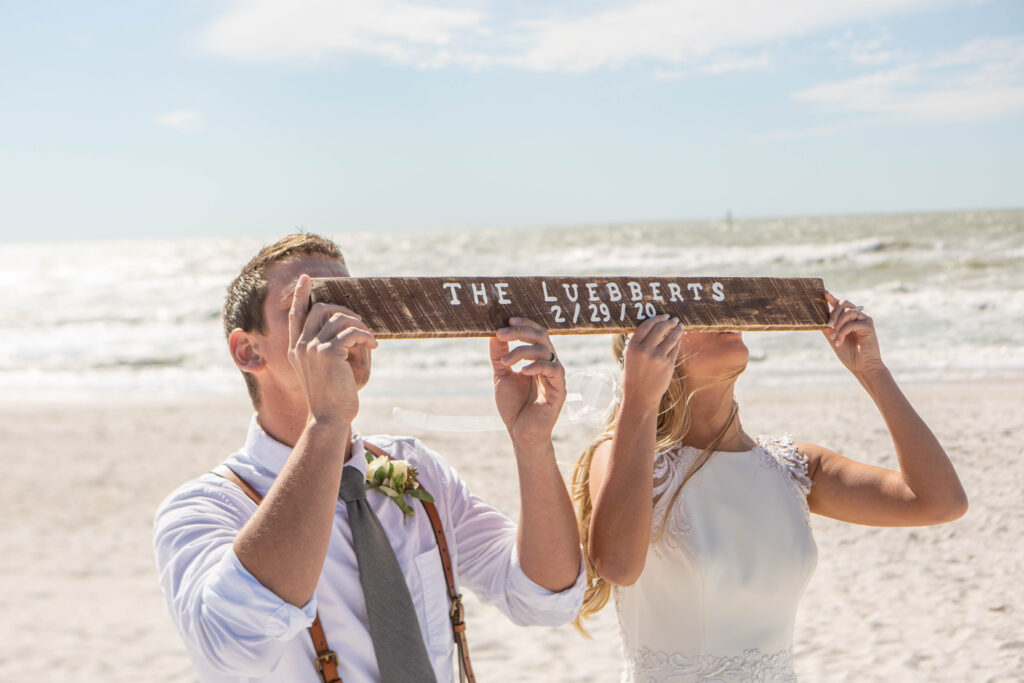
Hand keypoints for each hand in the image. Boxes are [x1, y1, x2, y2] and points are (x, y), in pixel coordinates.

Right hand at [288, 274, 377, 422]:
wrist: (330, 418)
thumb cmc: (334, 396)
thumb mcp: (329, 368)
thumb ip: (332, 346)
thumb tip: (350, 324)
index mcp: (296, 349)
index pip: (296, 315)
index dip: (301, 295)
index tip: (306, 278)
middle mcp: (300, 346)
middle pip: (321, 309)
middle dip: (345, 311)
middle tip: (361, 325)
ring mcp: (311, 348)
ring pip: (339, 318)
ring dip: (360, 325)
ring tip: (369, 339)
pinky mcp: (327, 353)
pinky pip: (351, 332)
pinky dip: (366, 335)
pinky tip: (373, 345)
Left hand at [490, 318, 565, 448]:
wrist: (520, 433)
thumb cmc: (513, 406)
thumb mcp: (502, 376)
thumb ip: (499, 356)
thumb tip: (492, 334)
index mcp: (537, 359)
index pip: (536, 333)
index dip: (524, 324)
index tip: (507, 320)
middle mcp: (549, 364)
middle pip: (542, 336)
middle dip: (521, 332)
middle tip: (502, 333)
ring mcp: (555, 376)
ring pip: (546, 351)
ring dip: (523, 351)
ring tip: (505, 361)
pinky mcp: (559, 390)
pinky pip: (552, 370)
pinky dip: (537, 366)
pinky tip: (522, 371)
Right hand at [621, 314, 683, 407]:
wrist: (640, 396)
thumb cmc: (634, 376)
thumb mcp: (631, 357)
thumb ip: (639, 343)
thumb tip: (653, 327)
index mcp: (632, 347)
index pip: (646, 325)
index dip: (657, 318)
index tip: (664, 316)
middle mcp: (644, 350)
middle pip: (660, 328)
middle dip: (669, 322)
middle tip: (673, 319)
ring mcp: (657, 357)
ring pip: (671, 337)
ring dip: (677, 329)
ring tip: (680, 326)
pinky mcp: (668, 364)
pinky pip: (675, 348)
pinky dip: (677, 342)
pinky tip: (678, 339)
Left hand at [823, 291, 883, 375]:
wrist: (862, 366)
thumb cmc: (849, 353)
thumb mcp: (834, 339)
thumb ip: (827, 328)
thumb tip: (817, 318)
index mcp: (848, 318)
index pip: (840, 304)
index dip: (831, 297)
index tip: (823, 292)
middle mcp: (857, 316)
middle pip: (844, 303)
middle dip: (833, 313)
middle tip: (828, 325)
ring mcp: (864, 320)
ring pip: (848, 312)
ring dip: (838, 325)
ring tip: (834, 338)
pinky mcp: (868, 326)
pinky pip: (852, 323)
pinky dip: (843, 332)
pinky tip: (839, 342)